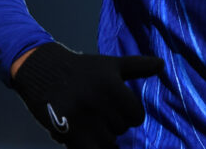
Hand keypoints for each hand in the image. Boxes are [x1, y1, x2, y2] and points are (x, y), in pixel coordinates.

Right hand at [11, 42, 163, 148]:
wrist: (43, 71)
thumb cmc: (82, 69)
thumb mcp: (110, 64)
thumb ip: (138, 66)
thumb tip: (162, 64)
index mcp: (112, 86)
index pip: (136, 116)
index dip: (128, 115)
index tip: (116, 109)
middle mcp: (99, 102)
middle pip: (121, 130)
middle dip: (112, 125)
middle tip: (98, 113)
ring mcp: (83, 118)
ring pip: (107, 143)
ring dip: (101, 138)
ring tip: (90, 123)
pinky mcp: (68, 132)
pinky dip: (92, 147)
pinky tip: (85, 137)